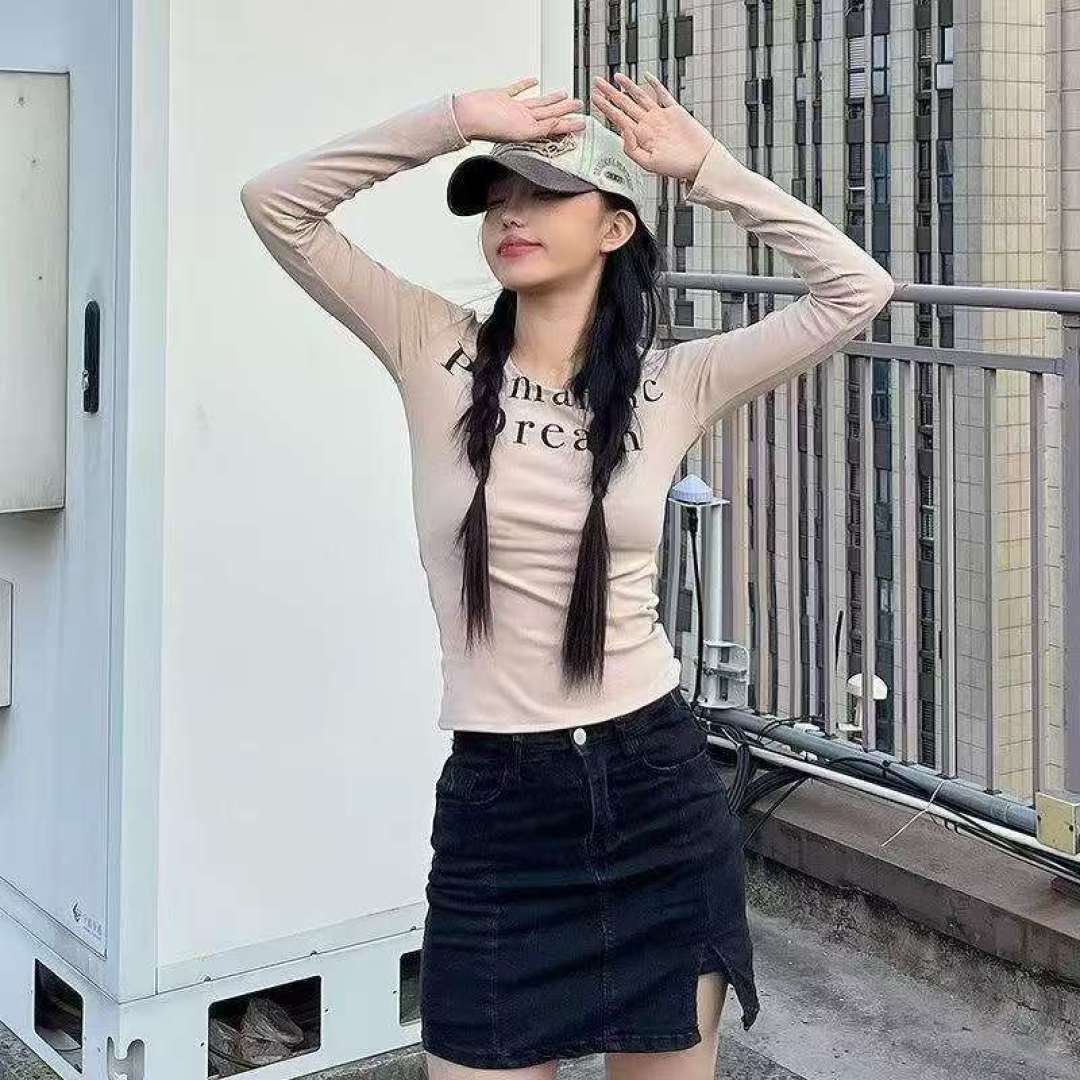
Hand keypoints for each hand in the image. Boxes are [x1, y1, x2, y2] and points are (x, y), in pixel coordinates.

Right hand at [453, 77, 585, 143]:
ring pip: (537, 103)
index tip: (583, 123)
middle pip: (549, 114)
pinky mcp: (502, 97)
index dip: (569, 125)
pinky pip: (518, 90)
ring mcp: (512, 109)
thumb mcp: (521, 130)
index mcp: (528, 129)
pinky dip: (526, 85)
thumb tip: (560, 126)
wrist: (467, 115)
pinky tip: (534, 81)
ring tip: (564, 95)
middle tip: (579, 105)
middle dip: (565, 110)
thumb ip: (542, 128)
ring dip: (551, 100)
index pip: (553, 127)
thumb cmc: (489, 126)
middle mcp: (522, 120)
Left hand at [589, 72, 715, 182]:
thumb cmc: (677, 166)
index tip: (594, 98)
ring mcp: (660, 116)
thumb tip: (622, 130)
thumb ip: (631, 149)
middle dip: (610, 93)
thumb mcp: (648, 164)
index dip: (605, 107)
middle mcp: (648, 124)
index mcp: (641, 137)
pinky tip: (646, 76)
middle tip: (598, 82)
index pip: (618, 118)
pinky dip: (654, 84)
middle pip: (624, 104)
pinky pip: (662, 94)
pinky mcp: (674, 111)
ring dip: (627, 86)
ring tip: (616, 77)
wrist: (699, 161)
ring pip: (640, 97)